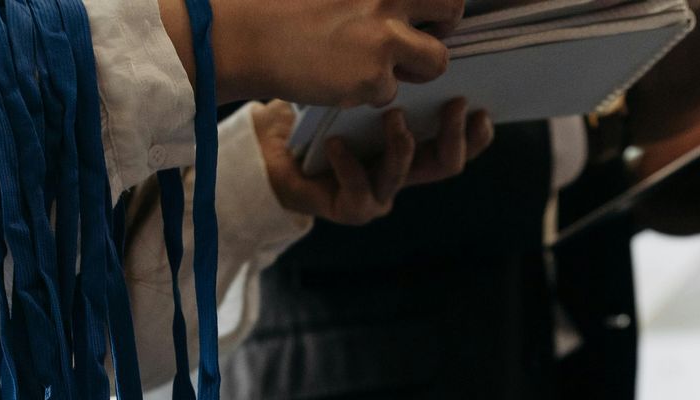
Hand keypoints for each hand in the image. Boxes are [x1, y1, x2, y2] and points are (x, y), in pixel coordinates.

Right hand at [203, 0, 462, 107]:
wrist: (248, 34)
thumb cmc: (285, 4)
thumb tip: (405, 8)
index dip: (436, 0)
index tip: (427, 9)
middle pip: (451, 6)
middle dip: (443, 25)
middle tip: (420, 36)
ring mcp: (384, 33)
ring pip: (436, 59)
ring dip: (416, 67)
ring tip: (380, 65)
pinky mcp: (373, 75)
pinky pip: (392, 91)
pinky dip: (371, 91)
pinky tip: (342, 79)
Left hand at [252, 99, 494, 224]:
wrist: (275, 151)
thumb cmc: (319, 119)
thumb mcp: (359, 96)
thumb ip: (392, 87)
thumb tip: (422, 53)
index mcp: (413, 150)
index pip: (457, 147)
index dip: (477, 136)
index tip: (483, 109)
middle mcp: (403, 175)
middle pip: (446, 166)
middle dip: (454, 135)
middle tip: (455, 103)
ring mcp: (379, 195)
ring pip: (403, 173)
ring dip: (402, 143)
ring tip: (392, 115)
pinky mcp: (352, 209)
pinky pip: (359, 188)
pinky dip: (349, 163)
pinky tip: (336, 144)